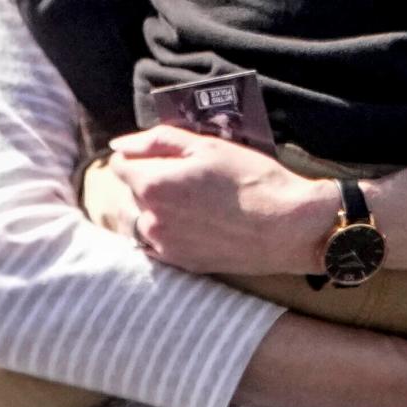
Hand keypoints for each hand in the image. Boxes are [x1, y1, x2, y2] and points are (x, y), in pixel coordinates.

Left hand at [101, 125, 338, 274]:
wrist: (287, 227)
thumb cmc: (250, 178)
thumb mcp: (207, 146)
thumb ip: (157, 141)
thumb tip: (119, 146)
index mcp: (152, 185)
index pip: (120, 165)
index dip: (140, 154)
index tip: (165, 153)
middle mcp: (151, 220)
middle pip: (131, 193)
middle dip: (149, 180)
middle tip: (188, 175)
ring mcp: (165, 247)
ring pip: (143, 220)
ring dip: (157, 208)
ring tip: (194, 200)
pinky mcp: (182, 265)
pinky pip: (158, 244)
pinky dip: (169, 232)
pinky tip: (199, 223)